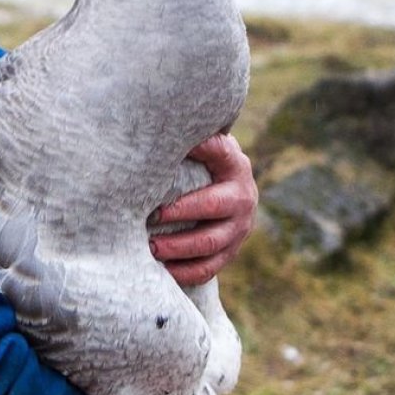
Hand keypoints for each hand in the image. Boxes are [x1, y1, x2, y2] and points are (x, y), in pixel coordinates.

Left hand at [149, 133, 256, 286]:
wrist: (228, 186)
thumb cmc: (201, 160)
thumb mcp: (202, 143)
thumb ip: (191, 136)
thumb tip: (161, 122)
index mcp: (235, 165)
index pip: (219, 153)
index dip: (196, 156)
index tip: (162, 169)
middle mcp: (243, 197)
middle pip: (213, 207)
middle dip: (181, 214)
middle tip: (151, 218)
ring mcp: (239, 229)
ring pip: (211, 244)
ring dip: (180, 248)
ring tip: (152, 249)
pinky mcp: (231, 251)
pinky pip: (209, 269)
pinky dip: (186, 273)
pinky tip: (163, 272)